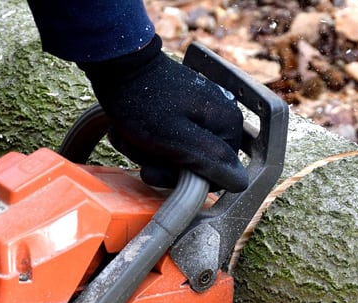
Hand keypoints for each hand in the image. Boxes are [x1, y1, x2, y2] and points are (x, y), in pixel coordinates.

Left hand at [79, 35, 246, 191]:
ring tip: (129, 135)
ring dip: (147, 152)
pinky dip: (144, 140)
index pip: (216, 174)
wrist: (116, 64)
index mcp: (227, 124)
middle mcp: (220, 117)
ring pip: (176, 155)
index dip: (185, 179)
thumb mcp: (177, 139)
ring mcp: (200, 113)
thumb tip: (241, 182)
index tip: (156, 169)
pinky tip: (129, 130)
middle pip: (195, 165)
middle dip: (161, 163)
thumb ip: (212, 161)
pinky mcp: (180, 110)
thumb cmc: (144, 103)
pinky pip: (166, 140)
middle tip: (138, 149)